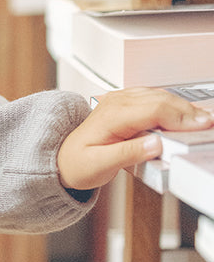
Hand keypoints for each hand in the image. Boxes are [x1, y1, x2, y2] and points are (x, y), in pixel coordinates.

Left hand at [56, 88, 213, 190]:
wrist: (62, 159)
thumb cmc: (78, 164)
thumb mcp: (100, 165)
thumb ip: (128, 154)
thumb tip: (155, 145)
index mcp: (112, 116)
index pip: (154, 110)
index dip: (180, 117)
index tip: (200, 126)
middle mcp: (117, 103)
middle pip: (161, 100)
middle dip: (188, 111)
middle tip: (208, 124)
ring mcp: (121, 100)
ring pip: (159, 96)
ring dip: (182, 107)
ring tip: (201, 120)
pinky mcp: (125, 103)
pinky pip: (153, 98)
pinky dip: (172, 104)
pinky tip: (184, 114)